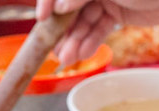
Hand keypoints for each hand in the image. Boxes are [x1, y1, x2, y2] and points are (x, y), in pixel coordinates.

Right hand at [36, 0, 158, 64]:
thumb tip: (59, 6)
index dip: (49, 2)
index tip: (41, 19)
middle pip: (70, 7)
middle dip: (63, 29)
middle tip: (54, 49)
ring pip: (84, 21)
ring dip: (75, 40)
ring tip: (68, 58)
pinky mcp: (116, 13)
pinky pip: (98, 28)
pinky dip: (90, 41)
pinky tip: (82, 54)